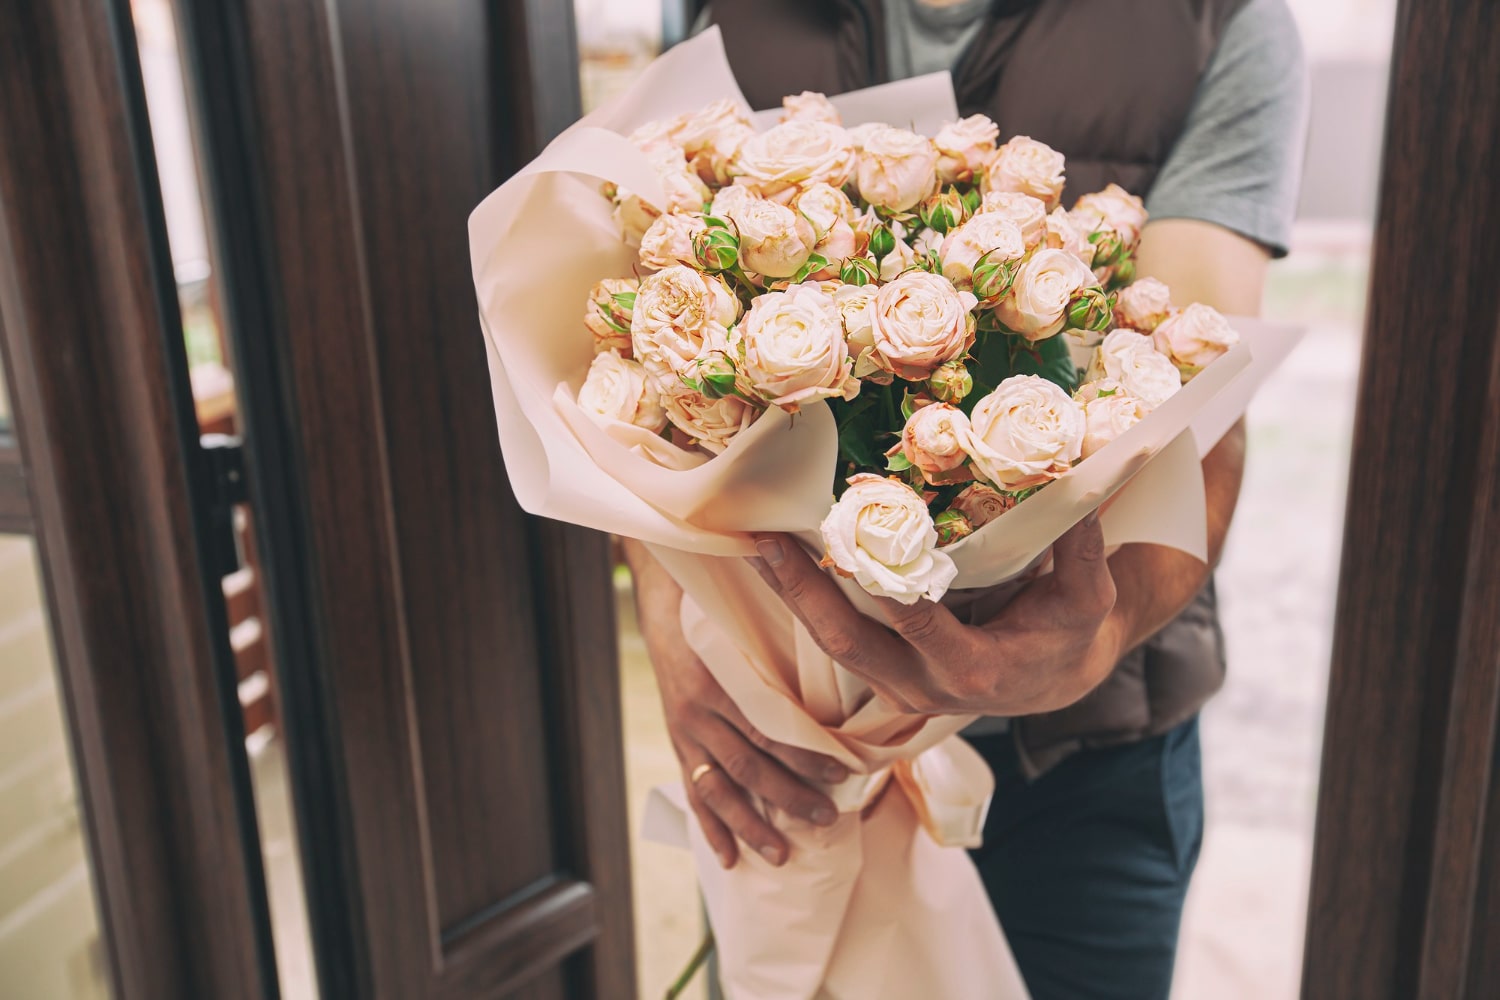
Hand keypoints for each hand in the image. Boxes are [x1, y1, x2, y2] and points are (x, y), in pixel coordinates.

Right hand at [624, 541, 847, 868]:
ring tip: (781, 855)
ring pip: (720, 788)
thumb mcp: (751, 630)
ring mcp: (685, 733)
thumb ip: (785, 658)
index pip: (769, 726)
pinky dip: (710, 827)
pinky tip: (730, 858)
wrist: (666, 615)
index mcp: (722, 681)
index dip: (805, 754)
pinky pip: (694, 793)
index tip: (843, 772)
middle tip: (826, 818)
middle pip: (748, 764)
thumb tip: (848, 677)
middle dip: (788, 796)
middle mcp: (699, 712)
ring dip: (750, 825)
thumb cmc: (726, 620)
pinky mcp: (679, 747)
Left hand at [746, 513, 1122, 716]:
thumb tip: (1078, 472)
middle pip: (849, 645)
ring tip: (753, 546)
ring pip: (830, 646)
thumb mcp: (1089, 594)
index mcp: (974, 672)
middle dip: (804, 595)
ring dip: (791, 597)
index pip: (918, 628)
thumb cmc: (1073, 629)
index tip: (846, 546)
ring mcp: (897, 686)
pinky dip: (804, 602)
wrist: (1057, 677)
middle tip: (766, 544)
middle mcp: (924, 688)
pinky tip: (775, 562)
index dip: (881, 590)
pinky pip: (833, 640)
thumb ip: (1081, 544)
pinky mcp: (882, 673)